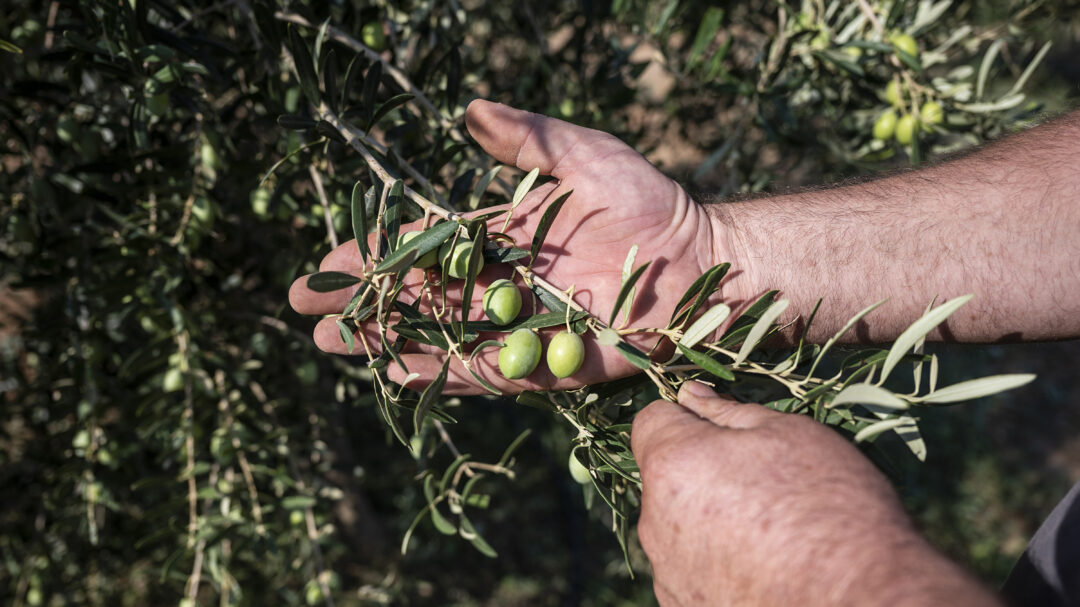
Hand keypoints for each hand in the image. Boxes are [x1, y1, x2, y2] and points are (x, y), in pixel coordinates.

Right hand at [289, 100, 742, 393]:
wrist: (706, 260)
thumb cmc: (651, 202)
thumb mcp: (585, 156)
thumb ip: (528, 138)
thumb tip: (468, 110)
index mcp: (503, 238)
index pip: (425, 247)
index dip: (376, 255)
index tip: (328, 261)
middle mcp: (503, 284)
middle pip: (420, 297)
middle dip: (365, 304)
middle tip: (309, 313)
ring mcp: (523, 326)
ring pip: (442, 336)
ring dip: (388, 342)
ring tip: (334, 346)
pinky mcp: (551, 363)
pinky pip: (489, 371)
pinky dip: (445, 373)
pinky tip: (400, 374)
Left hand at [631, 382, 998, 606]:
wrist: (861, 599)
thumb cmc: (829, 505)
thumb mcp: (789, 434)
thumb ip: (727, 412)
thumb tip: (690, 394)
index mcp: (673, 464)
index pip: (651, 420)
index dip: (686, 417)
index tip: (722, 430)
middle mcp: (653, 520)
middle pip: (665, 476)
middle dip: (700, 470)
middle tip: (760, 483)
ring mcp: (666, 571)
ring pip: (676, 525)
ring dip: (706, 519)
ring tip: (769, 532)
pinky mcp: (682, 605)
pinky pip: (689, 567)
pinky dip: (715, 562)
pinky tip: (762, 567)